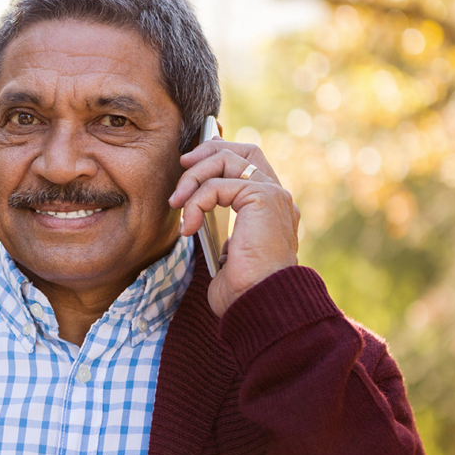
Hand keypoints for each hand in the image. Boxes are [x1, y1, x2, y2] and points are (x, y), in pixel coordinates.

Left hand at [168, 134, 299, 316]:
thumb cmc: (243, 290)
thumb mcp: (227, 253)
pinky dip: (195, 202)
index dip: (221, 155)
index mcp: (272, 209)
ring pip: (227, 160)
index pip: (251, 165)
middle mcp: (278, 197)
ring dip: (193, 177)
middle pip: (244, 151)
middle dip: (209, 151)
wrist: (261, 303)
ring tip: (176, 202)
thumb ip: (221, 228)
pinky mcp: (263, 197)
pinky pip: (217, 185)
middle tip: (183, 164)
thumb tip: (198, 215)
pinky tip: (189, 228)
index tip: (192, 163)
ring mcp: (274, 195)